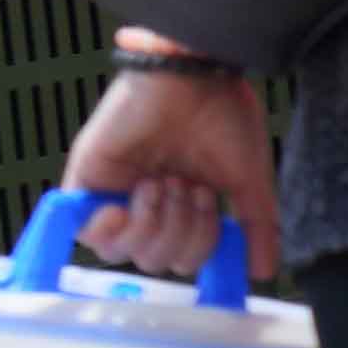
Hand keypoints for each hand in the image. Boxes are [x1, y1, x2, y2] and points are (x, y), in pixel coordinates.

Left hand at [63, 64, 280, 279]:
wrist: (195, 74)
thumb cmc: (223, 114)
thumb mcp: (247, 180)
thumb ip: (256, 228)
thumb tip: (264, 272)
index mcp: (180, 203)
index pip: (180, 258)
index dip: (198, 247)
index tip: (211, 202)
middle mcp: (146, 200)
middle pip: (150, 260)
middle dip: (178, 234)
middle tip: (187, 186)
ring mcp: (115, 188)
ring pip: (119, 251)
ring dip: (152, 226)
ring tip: (163, 183)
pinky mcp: (88, 175)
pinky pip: (83, 228)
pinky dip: (107, 229)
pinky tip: (125, 205)